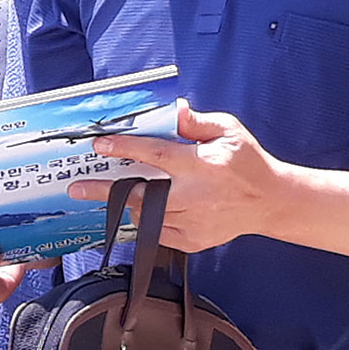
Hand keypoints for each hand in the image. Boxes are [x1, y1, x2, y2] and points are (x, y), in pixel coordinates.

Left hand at [69, 99, 282, 252]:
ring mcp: (193, 222)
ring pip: (146, 215)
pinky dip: (145, 220)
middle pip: (142, 194)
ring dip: (125, 203)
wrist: (271, 202)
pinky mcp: (193, 240)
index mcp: (201, 166)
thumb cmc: (248, 163)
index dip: (126, 149)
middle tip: (77, 187)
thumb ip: (197, 122)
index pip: (157, 155)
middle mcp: (194, 197)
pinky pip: (157, 233)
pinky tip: (138, 208)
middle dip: (106, 190)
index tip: (100, 144)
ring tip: (104, 193)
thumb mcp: (229, 132)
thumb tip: (175, 108)